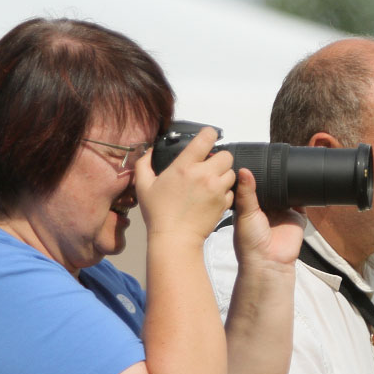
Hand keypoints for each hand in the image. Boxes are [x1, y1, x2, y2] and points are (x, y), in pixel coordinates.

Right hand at [134, 127, 234, 241]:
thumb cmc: (158, 214)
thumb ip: (144, 164)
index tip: (208, 136)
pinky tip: (212, 197)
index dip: (210, 134)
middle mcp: (204, 175)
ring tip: (211, 183)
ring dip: (223, 175)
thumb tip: (149, 151)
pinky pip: (231, 191)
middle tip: (209, 166)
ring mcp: (216, 189)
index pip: (206, 138)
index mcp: (184, 166)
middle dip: (219, 158)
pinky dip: (224, 192)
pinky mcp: (223, 203)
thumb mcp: (143, 186)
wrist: (175, 239)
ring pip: (231, 172)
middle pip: (225, 155)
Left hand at [231, 167, 305, 270]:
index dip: (254, 174)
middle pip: (272, 186)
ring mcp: (283, 211)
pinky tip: (302, 182)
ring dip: (288, 182)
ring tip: (287, 166)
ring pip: (287, 191)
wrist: (269, 261)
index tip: (255, 158)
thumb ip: (246, 192)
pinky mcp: (298, 216)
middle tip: (274, 158)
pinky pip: (303, 200)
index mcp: (251, 206)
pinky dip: (304, 192)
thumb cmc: (250, 242)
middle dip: (273, 176)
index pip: (253, 185)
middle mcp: (267, 207)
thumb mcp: (244, 213)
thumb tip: (244, 170)